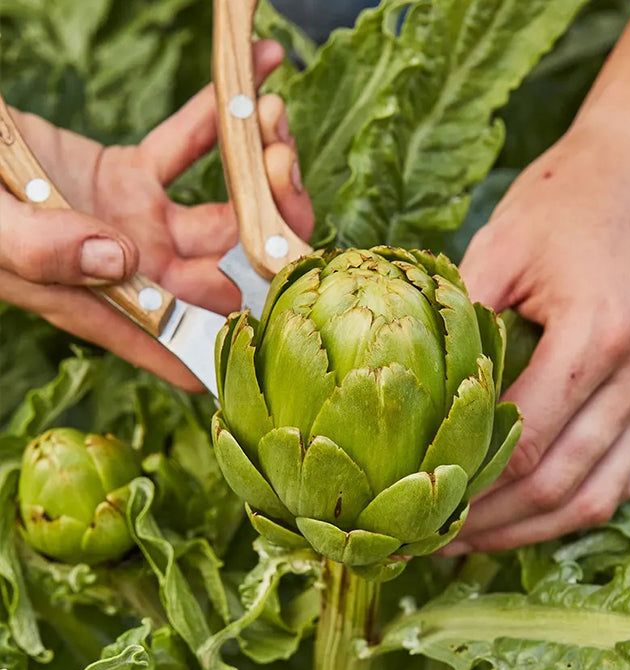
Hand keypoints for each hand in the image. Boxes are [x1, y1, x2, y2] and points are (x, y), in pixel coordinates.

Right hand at [0, 40, 313, 391]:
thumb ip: (41, 248)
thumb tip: (117, 259)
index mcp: (102, 302)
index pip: (181, 340)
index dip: (238, 340)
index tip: (291, 315)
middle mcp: (135, 271)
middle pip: (227, 271)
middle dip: (270, 231)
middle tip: (286, 176)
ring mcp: (138, 224)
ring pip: (223, 208)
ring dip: (257, 166)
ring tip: (276, 120)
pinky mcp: (132, 176)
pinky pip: (187, 146)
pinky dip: (219, 113)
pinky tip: (259, 71)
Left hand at [445, 109, 629, 553]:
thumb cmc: (567, 197)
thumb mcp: (499, 245)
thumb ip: (460, 324)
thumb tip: (409, 395)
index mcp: (598, 334)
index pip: (528, 440)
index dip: (470, 486)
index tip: (419, 508)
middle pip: (561, 484)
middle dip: (493, 523)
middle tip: (433, 539)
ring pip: (597, 494)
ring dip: (532, 528)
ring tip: (473, 539)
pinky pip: (619, 473)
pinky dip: (572, 504)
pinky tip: (526, 513)